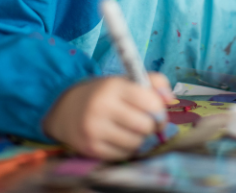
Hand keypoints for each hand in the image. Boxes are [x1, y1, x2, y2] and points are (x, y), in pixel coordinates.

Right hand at [43, 72, 172, 159]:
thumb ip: (154, 83)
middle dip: (151, 126)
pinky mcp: (89, 148)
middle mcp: (102, 107)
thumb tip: (170, 99)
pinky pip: (122, 155)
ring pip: (135, 143)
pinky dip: (127, 149)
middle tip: (147, 124)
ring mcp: (94, 129)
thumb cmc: (104, 94)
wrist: (65, 108)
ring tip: (133, 130)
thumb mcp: (126, 81)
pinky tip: (121, 139)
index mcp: (113, 86)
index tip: (158, 113)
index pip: (150, 101)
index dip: (160, 110)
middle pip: (145, 125)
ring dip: (140, 139)